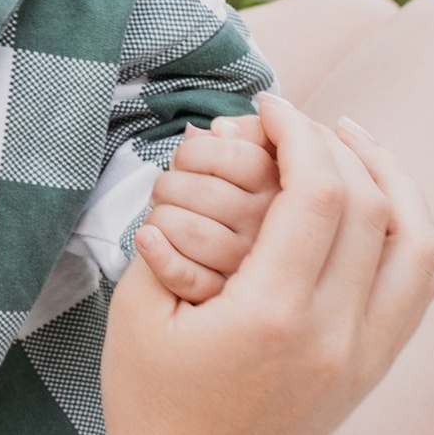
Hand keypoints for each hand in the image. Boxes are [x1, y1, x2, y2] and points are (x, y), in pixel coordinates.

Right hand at [102, 94, 433, 434]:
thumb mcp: (137, 310)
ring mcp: (365, 354)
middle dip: (334, 143)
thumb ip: (172, 233)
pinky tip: (373, 202)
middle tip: (294, 120)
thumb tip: (209, 166)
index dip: (298, 132)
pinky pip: (420, 284)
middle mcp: (335, 334)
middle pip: (372, 205)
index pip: (318, 193)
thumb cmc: (153, 403)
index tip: (267, 106)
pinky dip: (407, 229)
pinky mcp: (376, 367)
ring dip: (391, 179)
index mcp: (272, 316)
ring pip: (418, 243)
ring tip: (352, 143)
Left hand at [137, 114, 276, 304]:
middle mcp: (273, 241)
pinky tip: (148, 240)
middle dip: (172, 184)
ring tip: (161, 221)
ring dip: (161, 217)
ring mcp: (247, 276)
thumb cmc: (231, 217)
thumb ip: (242, 143)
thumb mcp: (253, 175)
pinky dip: (159, 254)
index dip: (199, 152)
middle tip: (167, 194)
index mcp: (285, 202)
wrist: (226, 304)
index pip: (243, 159)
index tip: (186, 162)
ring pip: (191, 229)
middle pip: (209, 192)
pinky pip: (184, 277)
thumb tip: (219, 129)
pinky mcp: (216, 305)